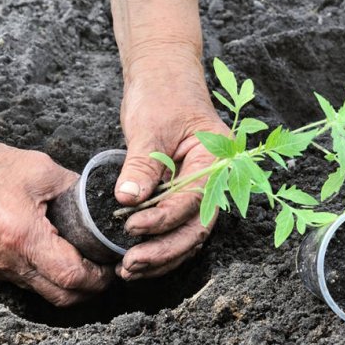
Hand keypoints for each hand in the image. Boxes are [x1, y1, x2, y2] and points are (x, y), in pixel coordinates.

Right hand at [0, 127, 112, 305]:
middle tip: (105, 270)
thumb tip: (100, 202)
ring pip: (44, 293)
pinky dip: (49, 278)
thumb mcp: (41, 170)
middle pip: (61, 297)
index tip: (112, 265)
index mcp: (24, 237)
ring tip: (87, 264)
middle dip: (90, 290)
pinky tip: (60, 257)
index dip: (98, 277)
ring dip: (70, 286)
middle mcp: (10, 261)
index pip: (71, 276)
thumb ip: (75, 189)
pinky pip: (27, 282)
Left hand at [114, 50, 229, 279]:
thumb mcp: (149, 126)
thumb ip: (142, 165)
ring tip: (128, 270)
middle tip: (130, 265)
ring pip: (187, 235)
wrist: (163, 74)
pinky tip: (136, 258)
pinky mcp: (182, 194)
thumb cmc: (162, 91)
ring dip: (161, 256)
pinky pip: (176, 227)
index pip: (193, 200)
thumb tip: (128, 199)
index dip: (163, 218)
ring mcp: (199, 189)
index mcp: (216, 159)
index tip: (132, 227)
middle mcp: (214, 179)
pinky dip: (158, 244)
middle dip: (164, 251)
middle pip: (196, 228)